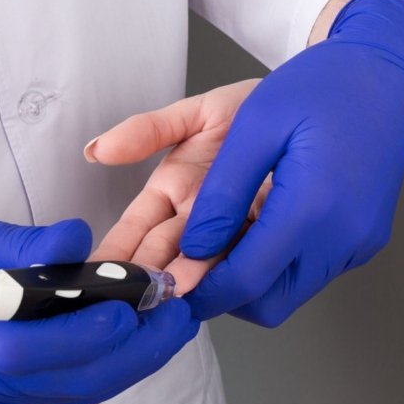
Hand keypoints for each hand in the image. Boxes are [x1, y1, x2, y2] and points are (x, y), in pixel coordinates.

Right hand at [0, 219, 199, 403]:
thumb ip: (23, 245)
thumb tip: (81, 237)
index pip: (25, 350)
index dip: (84, 334)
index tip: (130, 306)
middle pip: (67, 382)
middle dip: (134, 350)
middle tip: (177, 313)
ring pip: (77, 397)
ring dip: (131, 364)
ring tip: (169, 325)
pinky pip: (68, 403)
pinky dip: (106, 375)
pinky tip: (134, 346)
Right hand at [86, 80, 262, 294]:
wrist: (307, 109)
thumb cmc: (250, 109)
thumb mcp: (197, 113)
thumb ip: (149, 130)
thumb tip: (97, 150)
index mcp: (171, 191)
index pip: (135, 232)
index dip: (118, 254)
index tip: (99, 275)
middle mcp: (197, 219)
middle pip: (167, 257)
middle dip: (151, 277)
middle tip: (139, 293)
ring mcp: (233, 231)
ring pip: (206, 264)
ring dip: (191, 280)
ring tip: (177, 293)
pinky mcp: (268, 237)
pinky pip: (250, 259)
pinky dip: (237, 272)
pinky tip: (226, 286)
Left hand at [177, 0, 403, 325]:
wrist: (389, 75)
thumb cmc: (323, 86)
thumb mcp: (254, 124)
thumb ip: (220, 192)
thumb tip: (190, 247)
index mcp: (312, 207)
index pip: (243, 280)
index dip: (197, 289)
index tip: (163, 282)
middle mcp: (341, 237)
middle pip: (266, 304)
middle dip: (220, 293)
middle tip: (186, 264)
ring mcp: (357, 243)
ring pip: (287, 294)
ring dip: (248, 279)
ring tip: (219, 241)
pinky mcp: (363, 241)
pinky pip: (310, 273)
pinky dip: (277, 263)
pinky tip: (258, 228)